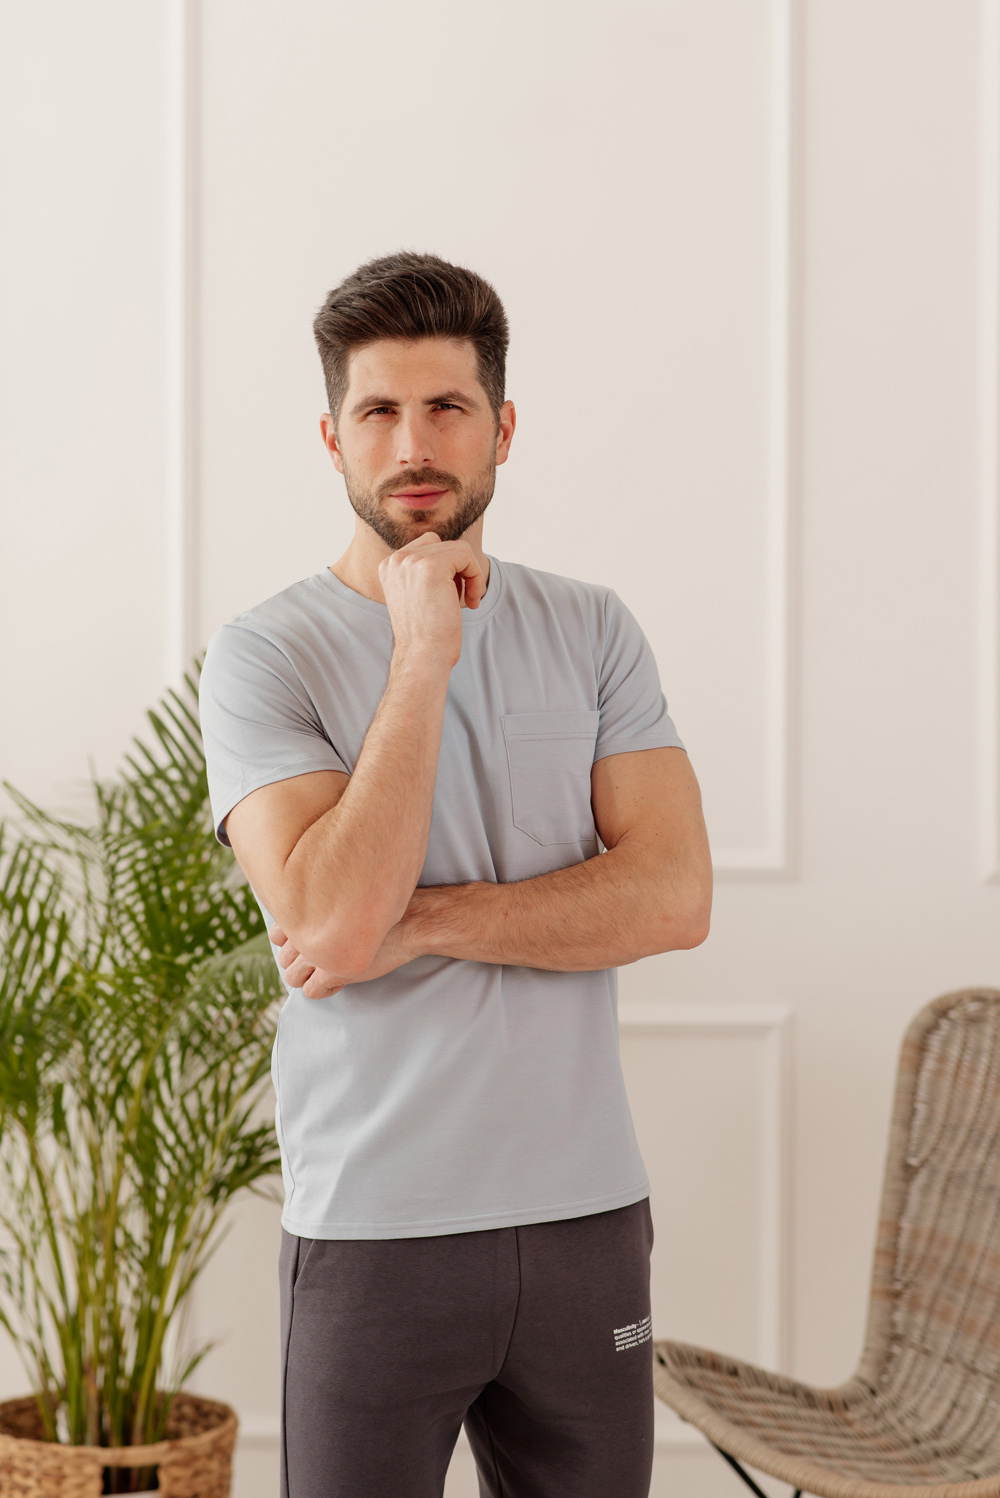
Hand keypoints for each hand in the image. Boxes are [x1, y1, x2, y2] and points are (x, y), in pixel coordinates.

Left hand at [268, 918, 419, 999]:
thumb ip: (323, 908)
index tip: (312, 940)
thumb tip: (310, 920)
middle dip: (301, 961)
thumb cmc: (382, 907)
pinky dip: (323, 989)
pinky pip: (311, 991)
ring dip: (309, 977)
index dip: (292, 941)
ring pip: (292, 977)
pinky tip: (340, 981)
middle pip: (284, 958)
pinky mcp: (331, 973)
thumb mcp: (347, 899)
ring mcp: (316, 953)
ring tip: (330, 971)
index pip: (277, 935)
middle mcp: (306, 931)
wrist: (410, 921)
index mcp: (308, 910)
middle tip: (324, 958)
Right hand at [378, 532, 485, 667]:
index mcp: (389, 566)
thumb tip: (456, 554)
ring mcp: (411, 561)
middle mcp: (396, 560)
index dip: (447, 567)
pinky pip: (466, 555)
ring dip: (470, 575)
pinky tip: (471, 601)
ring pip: (457, 549)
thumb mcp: (418, 596)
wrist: (422, 657)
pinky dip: (476, 576)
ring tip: (469, 600)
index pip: (428, 546)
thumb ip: (425, 573)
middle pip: (443, 545)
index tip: (452, 594)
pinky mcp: (431, 567)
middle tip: (465, 598)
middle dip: (459, 570)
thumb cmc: (426, 634)